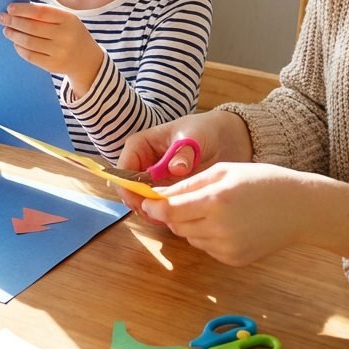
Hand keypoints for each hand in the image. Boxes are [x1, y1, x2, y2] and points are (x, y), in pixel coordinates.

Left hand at [0, 2, 102, 97]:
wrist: (87, 60)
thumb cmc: (71, 33)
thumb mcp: (67, 20)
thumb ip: (47, 14)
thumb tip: (17, 10)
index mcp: (69, 20)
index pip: (40, 12)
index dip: (23, 10)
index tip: (10, 8)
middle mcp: (65, 36)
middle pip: (32, 27)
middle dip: (14, 21)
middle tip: (2, 18)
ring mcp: (59, 52)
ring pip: (29, 42)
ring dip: (14, 35)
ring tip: (6, 30)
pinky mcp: (53, 65)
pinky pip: (30, 56)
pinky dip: (19, 48)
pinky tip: (15, 43)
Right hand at [116, 110, 253, 211]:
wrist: (224, 138)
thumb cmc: (203, 130)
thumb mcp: (193, 137)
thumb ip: (184, 152)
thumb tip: (176, 168)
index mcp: (141, 145)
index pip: (123, 168)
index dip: (127, 187)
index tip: (141, 201)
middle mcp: (142, 163)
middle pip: (129, 188)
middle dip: (139, 203)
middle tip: (157, 214)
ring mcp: (153, 179)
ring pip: (142, 199)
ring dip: (151, 210)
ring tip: (170, 217)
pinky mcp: (166, 190)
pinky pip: (158, 205)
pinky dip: (163, 213)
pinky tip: (178, 217)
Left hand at [137, 161, 348, 266]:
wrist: (300, 208)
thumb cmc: (263, 181)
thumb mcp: (224, 171)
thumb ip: (188, 184)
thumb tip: (156, 195)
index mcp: (216, 200)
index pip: (169, 210)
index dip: (154, 205)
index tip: (147, 199)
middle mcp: (220, 228)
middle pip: (176, 225)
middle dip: (174, 213)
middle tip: (189, 199)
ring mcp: (227, 248)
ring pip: (189, 237)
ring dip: (191, 224)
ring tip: (216, 209)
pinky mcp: (233, 260)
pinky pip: (206, 247)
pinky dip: (208, 236)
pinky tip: (229, 223)